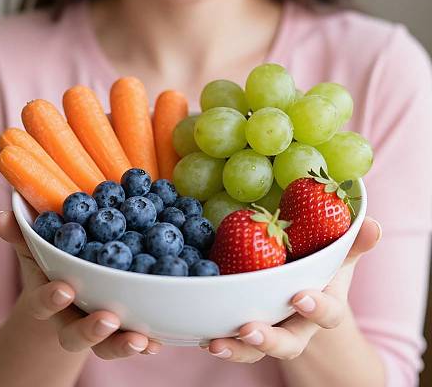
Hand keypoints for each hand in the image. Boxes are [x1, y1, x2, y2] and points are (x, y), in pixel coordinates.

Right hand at [0, 210, 161, 357]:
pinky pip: (132, 342)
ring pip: (105, 346)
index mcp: (50, 298)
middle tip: (107, 320)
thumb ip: (21, 235)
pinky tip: (158, 342)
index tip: (65, 289)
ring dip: (122, 344)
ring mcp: (96, 329)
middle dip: (90, 330)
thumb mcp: (35, 250)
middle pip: (75, 335)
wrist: (64, 298)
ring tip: (141, 340)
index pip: (44, 302)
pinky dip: (146, 344)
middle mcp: (72, 319)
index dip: (51, 298)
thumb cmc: (50, 266)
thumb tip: (0, 217)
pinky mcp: (120, 332)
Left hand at [202, 217, 381, 362]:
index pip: (327, 314)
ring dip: (237, 349)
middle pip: (288, 343)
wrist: (300, 292)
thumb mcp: (337, 256)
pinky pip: (232, 339)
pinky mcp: (244, 327)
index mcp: (321, 306)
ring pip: (255, 350)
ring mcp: (270, 329)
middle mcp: (295, 325)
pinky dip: (217, 337)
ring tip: (216, 343)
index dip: (316, 308)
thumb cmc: (319, 270)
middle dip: (270, 340)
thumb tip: (374, 224)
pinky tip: (200, 333)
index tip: (299, 296)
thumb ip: (352, 243)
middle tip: (250, 330)